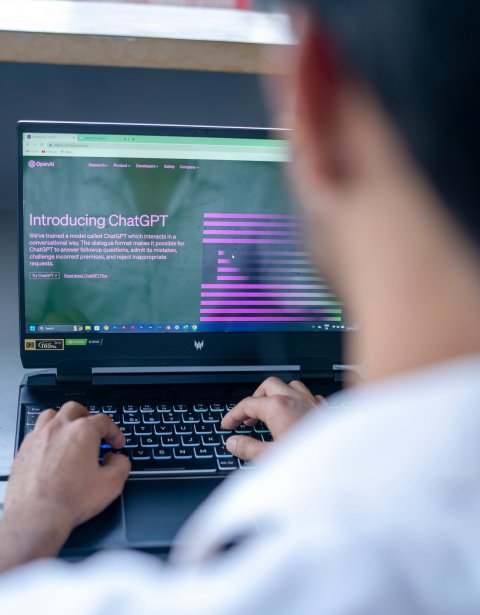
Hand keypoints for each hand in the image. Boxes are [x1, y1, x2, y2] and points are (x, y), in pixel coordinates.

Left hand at [0, 402, 129, 571]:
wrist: (36, 518)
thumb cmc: (69, 501)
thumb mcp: (112, 484)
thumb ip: (122, 465)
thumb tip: (118, 459)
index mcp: (82, 432)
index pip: (104, 421)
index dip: (114, 432)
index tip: (116, 443)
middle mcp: (59, 429)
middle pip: (76, 409)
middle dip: (88, 418)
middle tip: (95, 432)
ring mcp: (39, 437)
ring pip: (52, 415)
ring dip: (64, 421)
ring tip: (71, 434)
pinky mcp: (24, 450)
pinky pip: (36, 432)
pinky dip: (47, 436)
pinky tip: (52, 449)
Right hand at [221, 377, 324, 461]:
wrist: (340, 464)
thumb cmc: (309, 461)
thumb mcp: (270, 457)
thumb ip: (248, 448)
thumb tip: (233, 443)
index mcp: (278, 407)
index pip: (247, 403)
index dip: (233, 414)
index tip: (228, 424)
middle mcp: (295, 399)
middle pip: (268, 385)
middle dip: (255, 398)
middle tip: (248, 417)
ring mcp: (311, 402)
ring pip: (290, 386)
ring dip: (277, 395)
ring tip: (270, 411)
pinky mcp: (324, 410)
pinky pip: (308, 395)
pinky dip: (298, 401)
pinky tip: (296, 413)